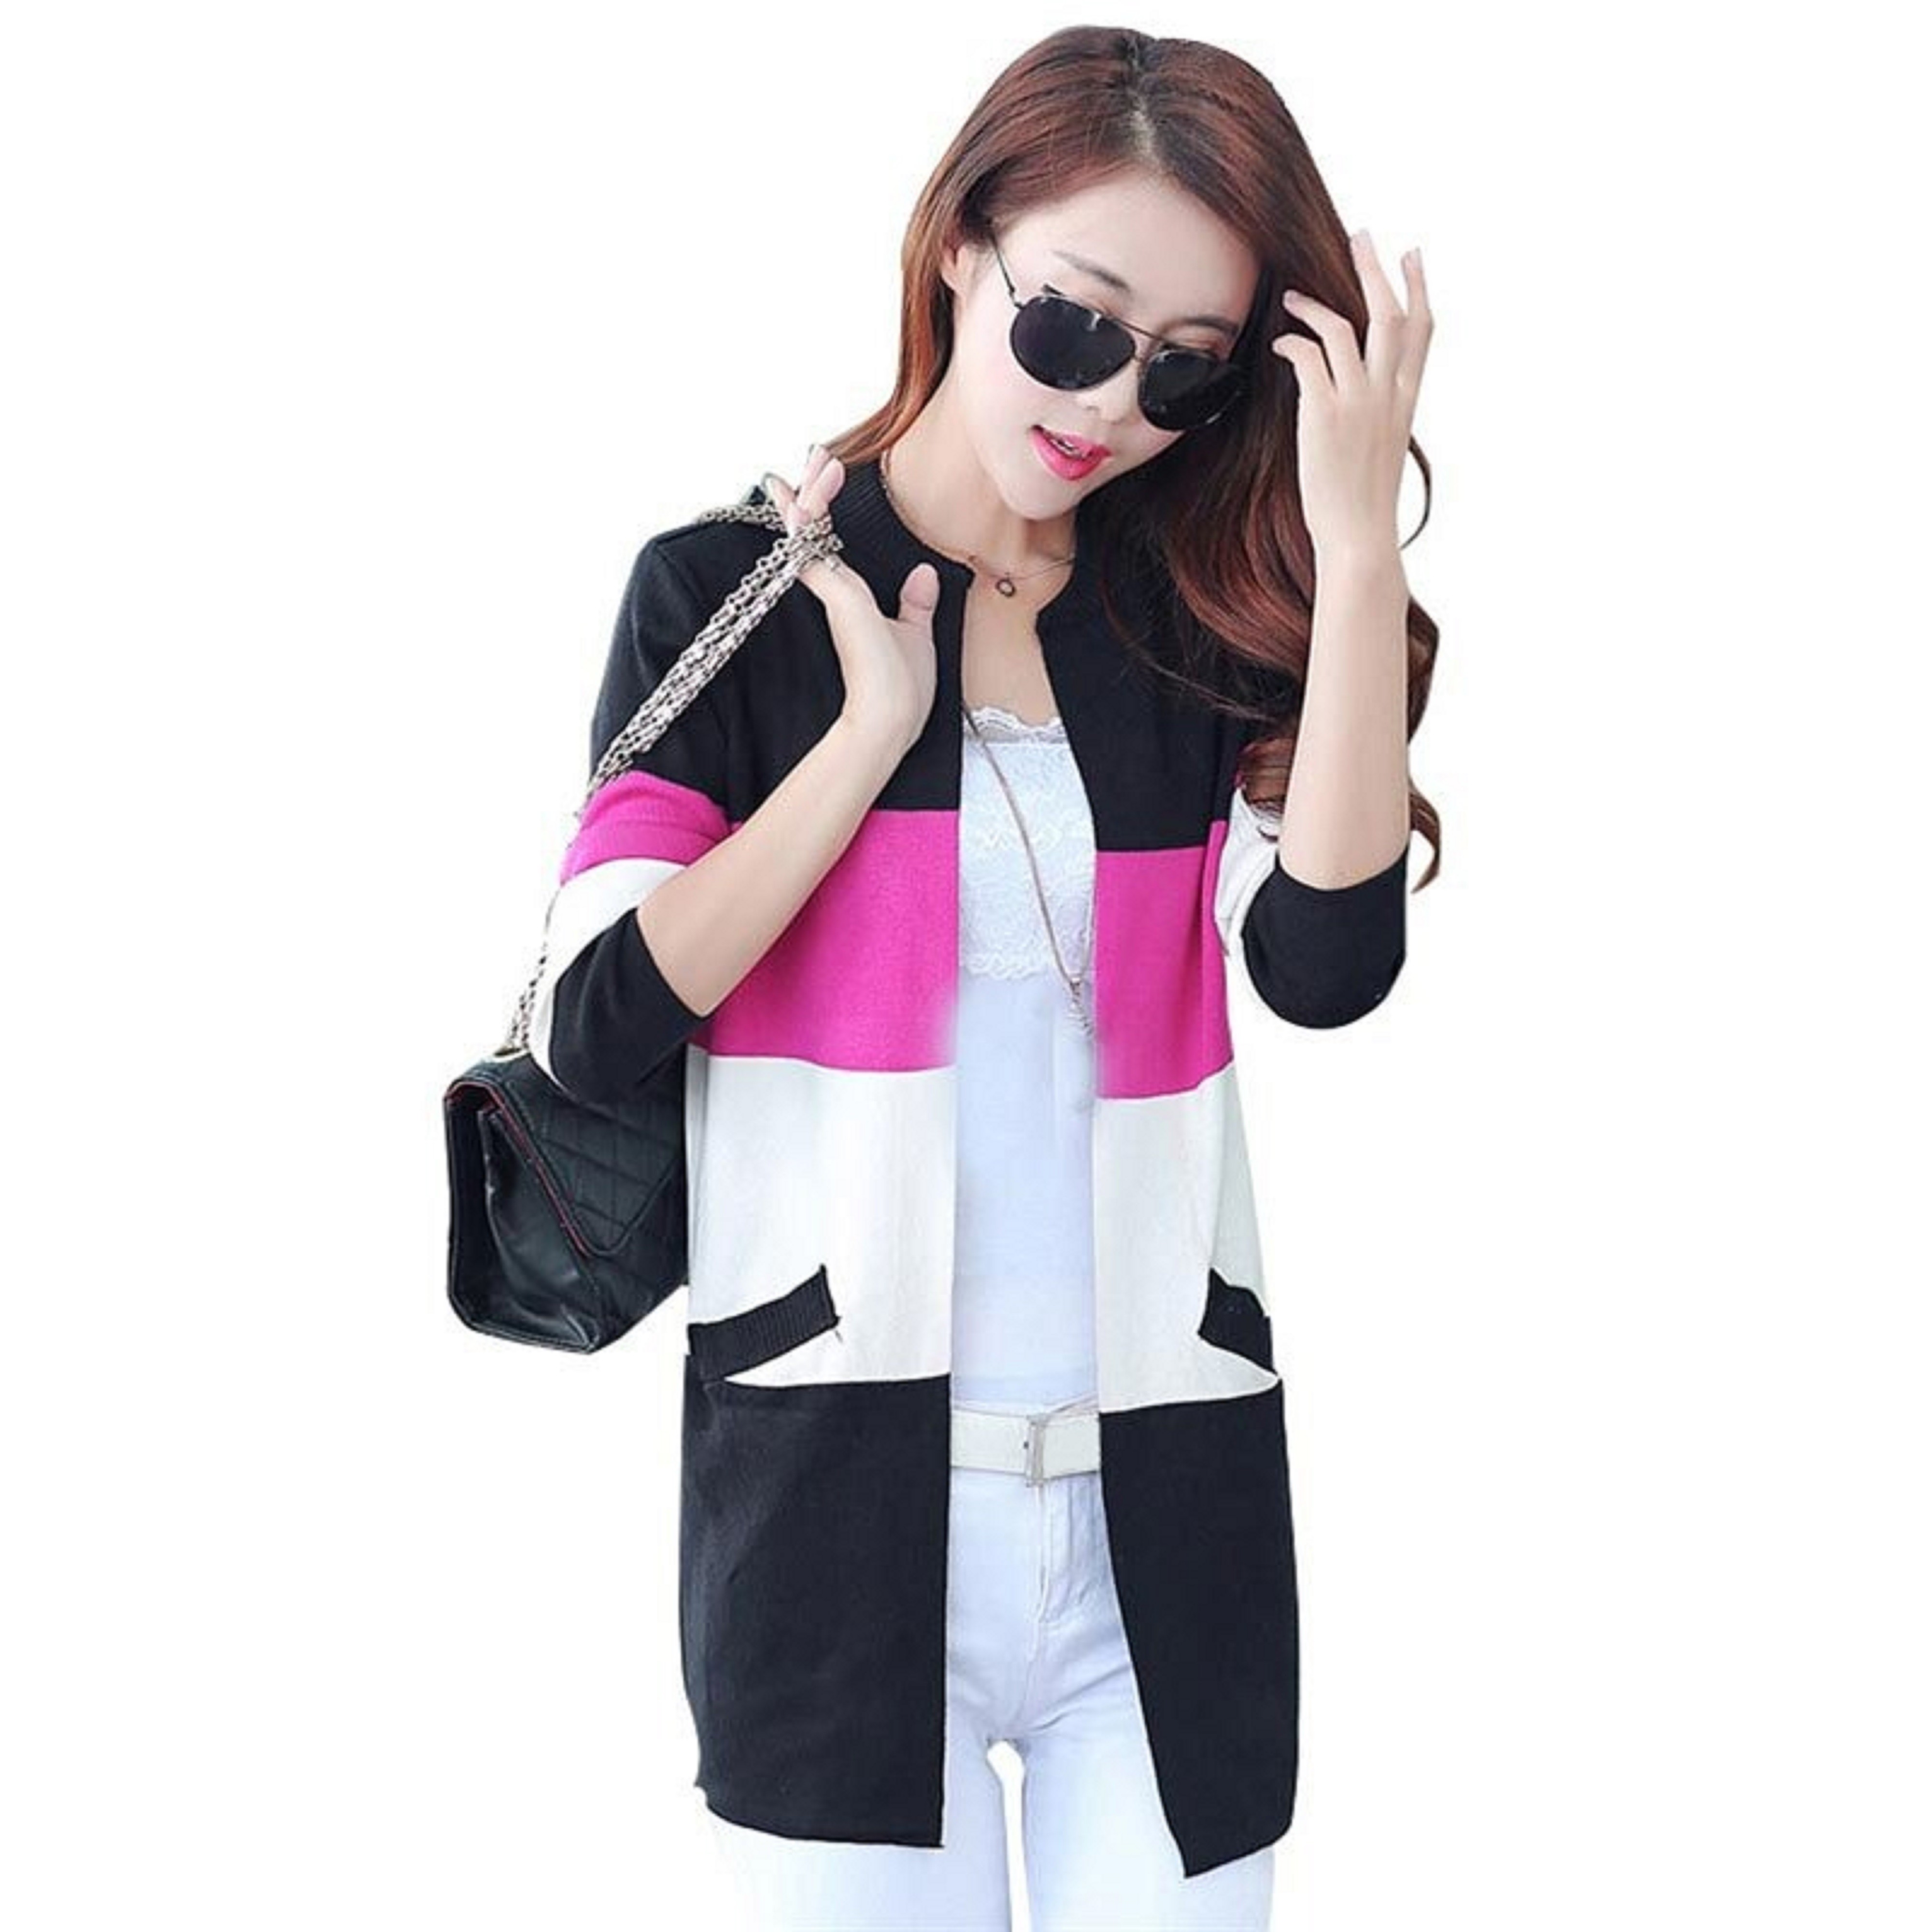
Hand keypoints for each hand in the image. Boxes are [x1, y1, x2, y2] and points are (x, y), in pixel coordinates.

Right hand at [766, 443, 940, 754]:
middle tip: (812, 454)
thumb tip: (924, 573)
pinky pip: (816, 549)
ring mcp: (836, 595)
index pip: (831, 548)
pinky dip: (808, 519)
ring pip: (814, 531)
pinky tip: (797, 496)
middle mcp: (839, 594)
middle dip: (813, 491)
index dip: (822, 514)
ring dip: (812, 493)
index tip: (819, 480)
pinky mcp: (838, 600)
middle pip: (817, 531)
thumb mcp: (917, 638)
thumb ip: (916, 604)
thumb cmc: (902, 691)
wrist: (889, 720)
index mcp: (854, 601)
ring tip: (810, 458)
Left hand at [1271, 232, 1432, 566]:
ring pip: (1346, 327)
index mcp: (1406, 401)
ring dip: (1317, 304)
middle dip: (1375, 270)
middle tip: (1360, 235)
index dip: (1418, 288)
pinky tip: (1280, 343)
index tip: (1412, 254)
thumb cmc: (1363, 503)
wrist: (1360, 538)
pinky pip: (1309, 358)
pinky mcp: (1326, 415)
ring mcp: (1359, 402)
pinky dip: (1293, 341)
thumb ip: (1377, 414)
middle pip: (1390, 314)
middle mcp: (1388, 394)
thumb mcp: (1381, 449)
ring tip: (1294, 296)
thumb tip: (1357, 396)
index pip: (1422, 331)